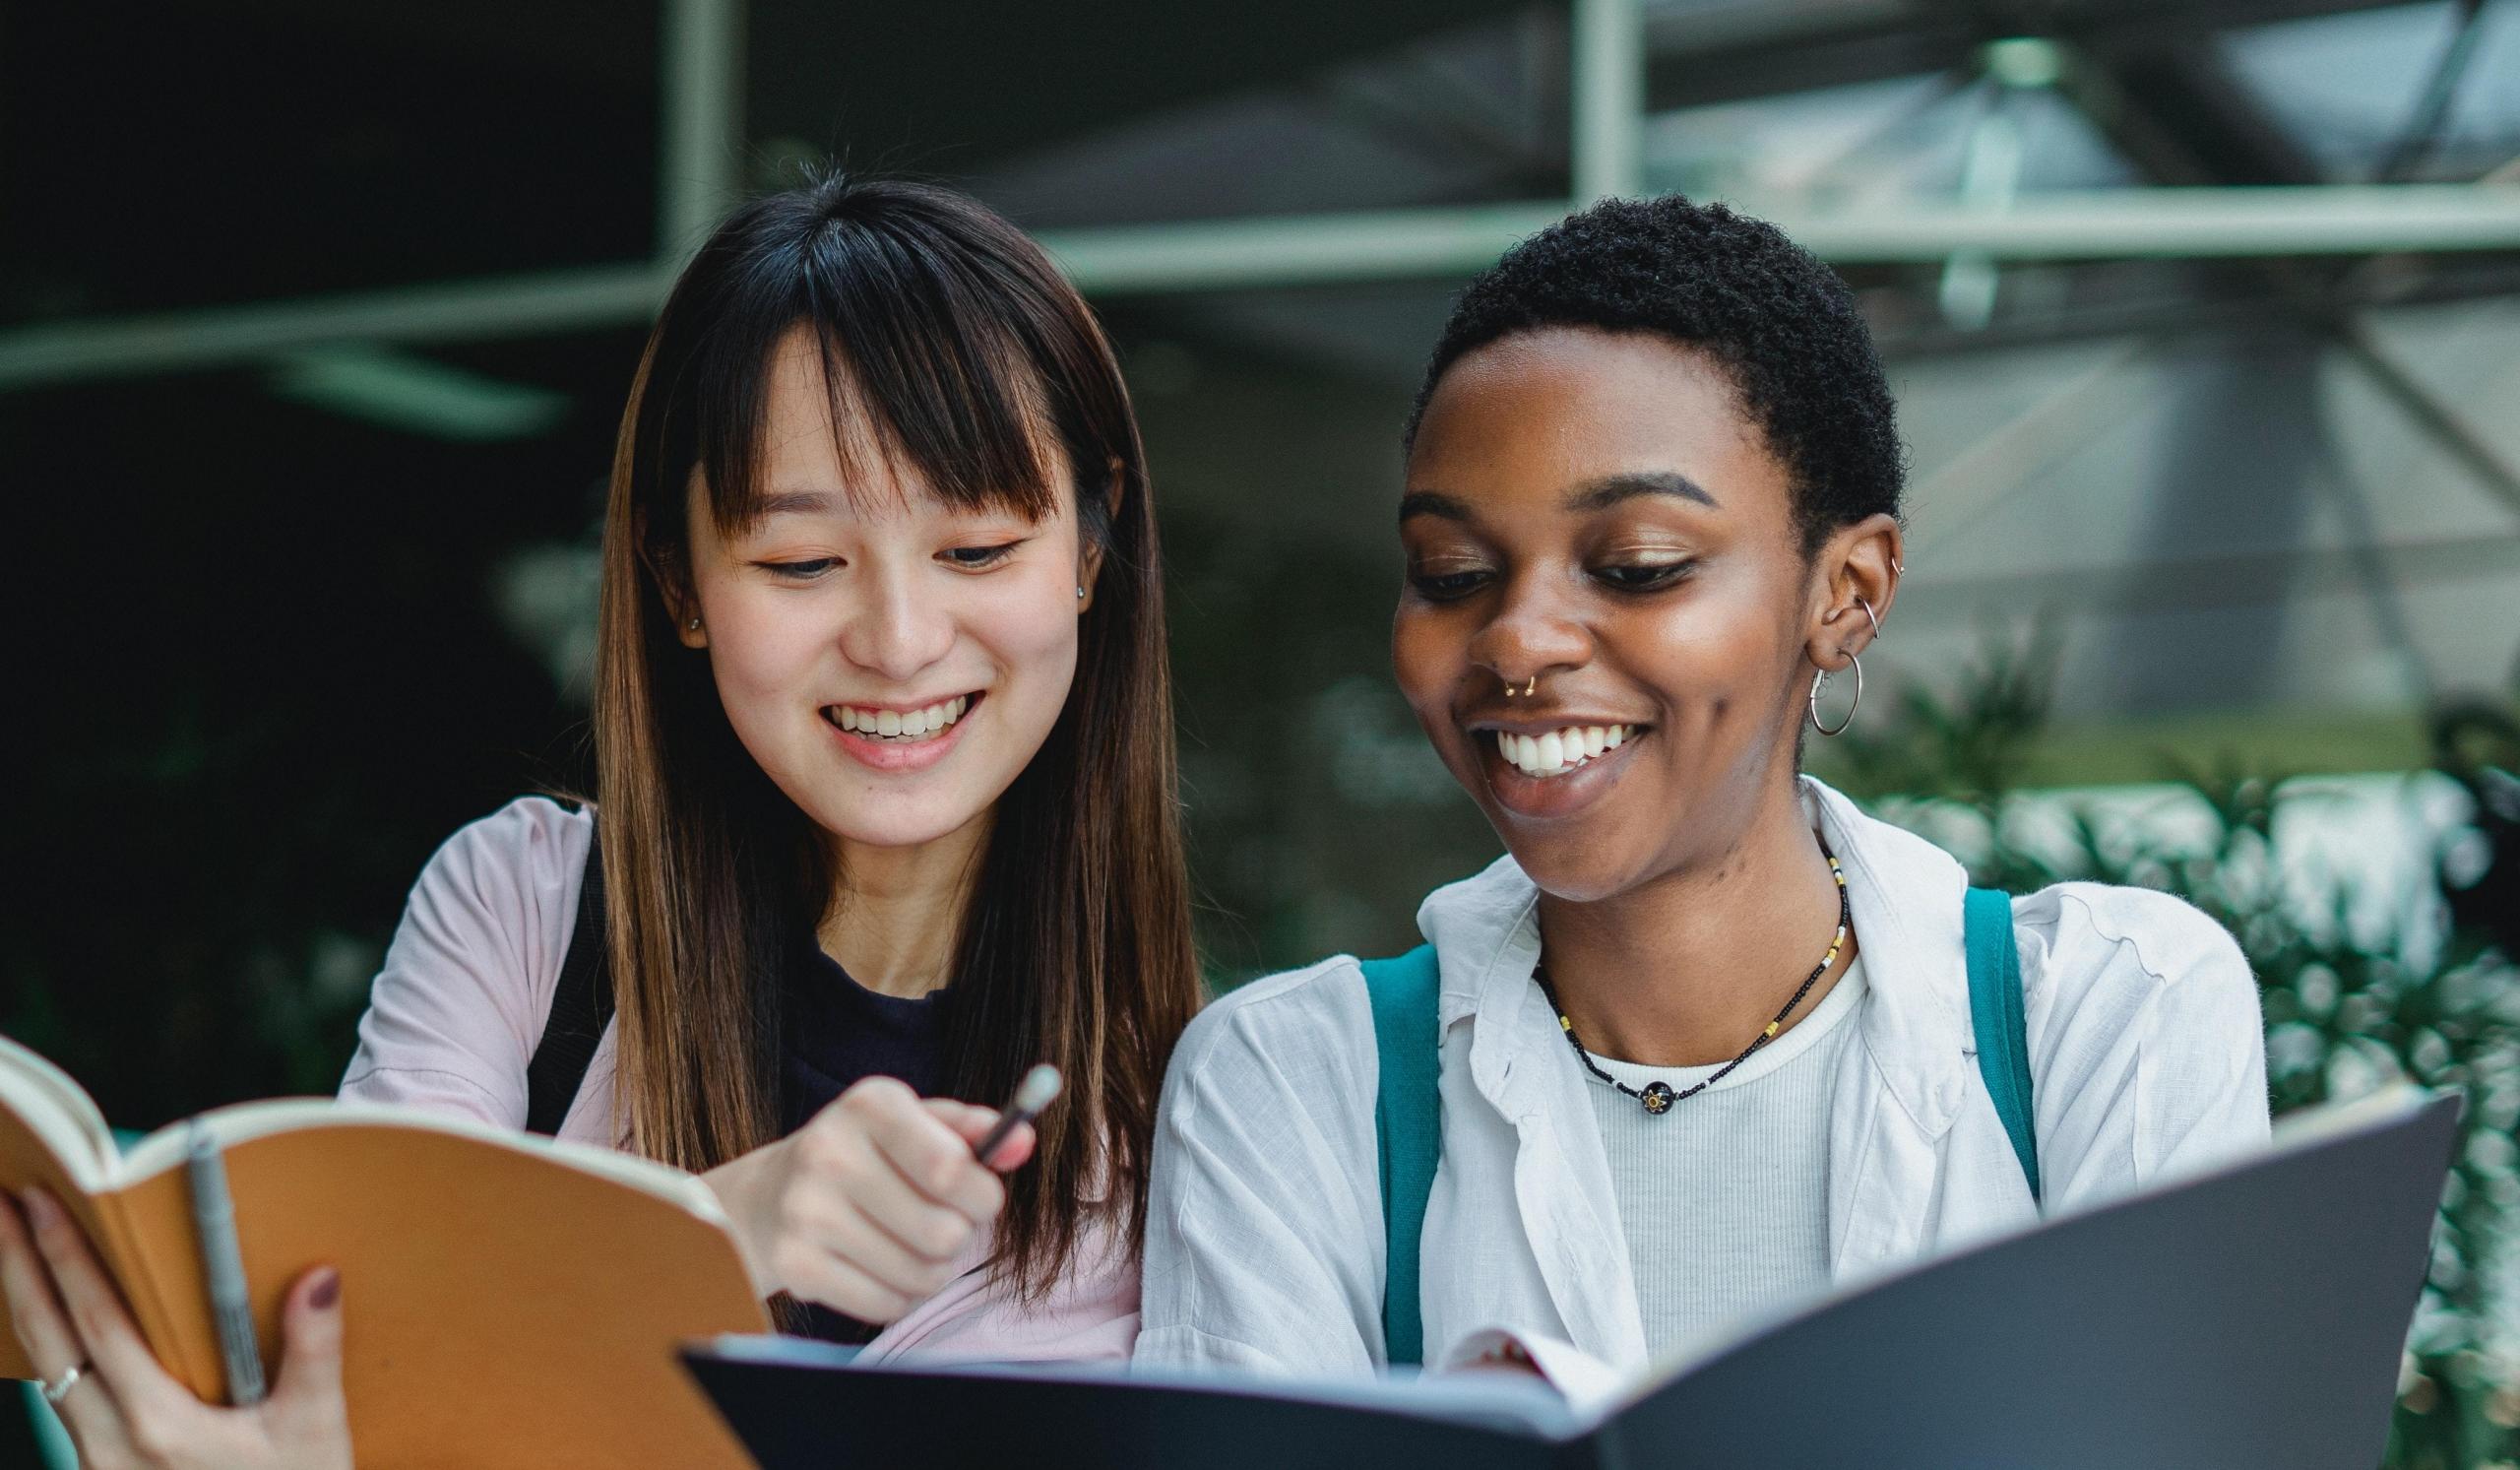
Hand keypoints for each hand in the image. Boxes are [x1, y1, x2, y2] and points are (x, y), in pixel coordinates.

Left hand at [0, 1188, 352, 1469]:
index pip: (97, 1324)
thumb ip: (313, 1351)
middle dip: (18, 1269)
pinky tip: (56, 1329)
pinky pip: (62, 1402)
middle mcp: (112, 1447)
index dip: (64, 1259)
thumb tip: (317, 1276)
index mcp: (159, 1427)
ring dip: (27, 1307)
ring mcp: (100, 1466)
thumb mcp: (313, 1433)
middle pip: (48, 1343)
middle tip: (2, 1206)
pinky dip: (50, 1352)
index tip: (41, 1204)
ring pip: (46, 1374)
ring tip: (15, 1252)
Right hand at [702, 1077, 1033, 1324]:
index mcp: (871, 1105)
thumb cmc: (865, 1157)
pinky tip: (881, 1269)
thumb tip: (1025, 1141)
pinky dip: (900, 1297)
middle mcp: (830, 1152)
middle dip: (959, 1236)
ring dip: (933, 1271)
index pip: (950, 1167)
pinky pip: (887, 1304)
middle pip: (944, 1231)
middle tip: (941, 1224)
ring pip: (921, 1274)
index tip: (982, 1199)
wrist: (767, 1197)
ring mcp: (807, 1211)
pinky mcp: (795, 1264)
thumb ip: (974, 1132)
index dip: (983, 1196)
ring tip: (911, 1247)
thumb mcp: (915, 1125)